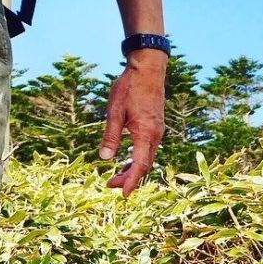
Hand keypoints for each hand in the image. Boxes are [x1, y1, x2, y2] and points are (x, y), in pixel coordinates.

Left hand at [98, 50, 166, 196]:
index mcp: (146, 133)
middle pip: (144, 165)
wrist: (147, 69)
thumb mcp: (114, 112)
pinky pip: (148, 150)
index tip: (123, 194)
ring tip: (114, 178)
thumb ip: (111, 136)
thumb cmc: (129, 88)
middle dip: (128, 179)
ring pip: (147, 158)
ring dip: (132, 170)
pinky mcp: (156, 127)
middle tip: (108, 185)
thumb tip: (105, 158)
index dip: (131, 181)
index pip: (140, 165)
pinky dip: (137, 160)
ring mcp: (158, 131)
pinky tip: (125, 162)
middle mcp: (155, 135)